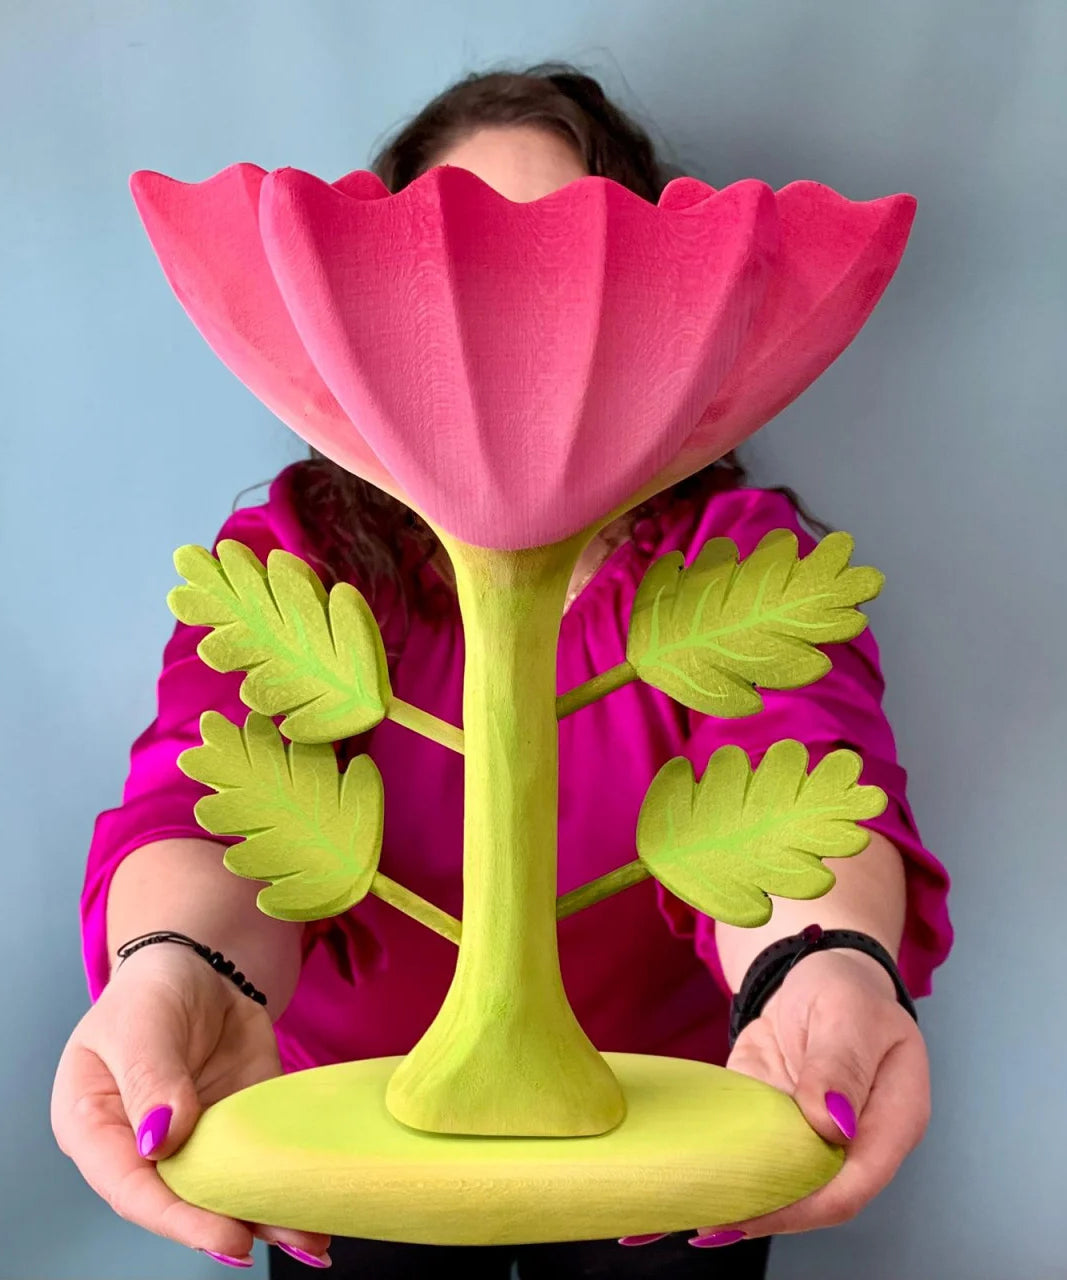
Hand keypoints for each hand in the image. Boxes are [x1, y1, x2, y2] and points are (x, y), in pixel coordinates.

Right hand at [52, 943, 331, 1269]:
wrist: (198, 967)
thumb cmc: (150, 992)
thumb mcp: (141, 1023)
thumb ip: (150, 1079)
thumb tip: (160, 1140)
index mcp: (95, 1128)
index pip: (133, 1188)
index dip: (180, 1218)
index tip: (228, 1236)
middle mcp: (142, 1151)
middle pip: (183, 1202)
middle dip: (233, 1228)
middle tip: (292, 1243)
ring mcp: (194, 1143)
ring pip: (226, 1193)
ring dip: (269, 1218)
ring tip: (314, 1240)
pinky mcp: (237, 1130)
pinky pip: (258, 1164)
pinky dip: (285, 1187)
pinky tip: (314, 1213)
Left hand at [621, 948, 928, 1250]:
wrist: (815, 977)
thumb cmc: (845, 991)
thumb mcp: (847, 1014)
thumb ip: (840, 1065)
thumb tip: (833, 1126)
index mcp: (892, 1121)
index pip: (853, 1186)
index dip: (804, 1206)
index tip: (752, 1210)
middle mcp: (855, 1144)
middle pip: (814, 1198)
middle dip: (762, 1212)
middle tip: (706, 1220)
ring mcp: (812, 1140)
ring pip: (779, 1185)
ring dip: (737, 1201)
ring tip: (688, 1211)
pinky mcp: (774, 1130)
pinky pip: (750, 1156)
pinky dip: (722, 1170)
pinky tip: (686, 1185)